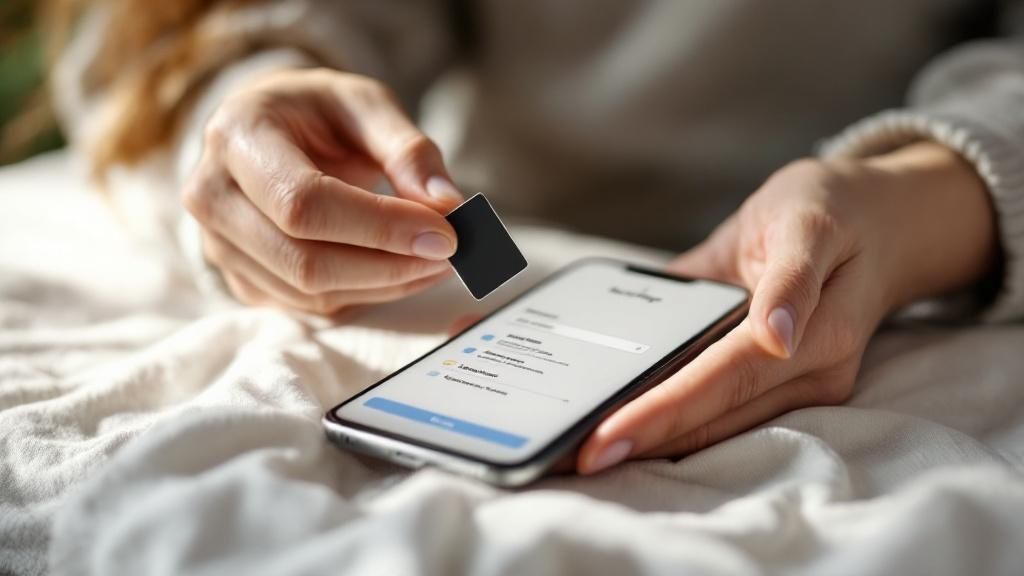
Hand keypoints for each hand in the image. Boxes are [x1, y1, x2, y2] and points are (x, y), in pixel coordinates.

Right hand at [182, 68, 464, 314]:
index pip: (304, 203)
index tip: (443, 234)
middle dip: (388, 265)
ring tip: (433, 261)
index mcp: (237, 136)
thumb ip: (407, 149)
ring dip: (383, 286)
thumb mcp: (365, 104)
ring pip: (308, 292)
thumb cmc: (316, 112)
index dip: (378, 227)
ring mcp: (217, 245)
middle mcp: (211, 195)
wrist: (267, 128)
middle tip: (448, 254)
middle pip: (304, 260)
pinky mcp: (240, 278)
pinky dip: (363, 294)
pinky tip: (399, 270)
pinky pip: (307, 306)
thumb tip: (445, 204)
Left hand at [577, 142, 996, 473]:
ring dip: (658, 443)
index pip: (723, 381)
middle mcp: (814, 375)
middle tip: (579, 460)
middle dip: (646, 441)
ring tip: (592, 453)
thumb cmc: (833, 211)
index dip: (663, 413)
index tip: (606, 438)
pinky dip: (678, 423)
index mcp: (819, 333)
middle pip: (717, 418)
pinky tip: (630, 427)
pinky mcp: (787, 390)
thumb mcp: (808, 221)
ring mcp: (803, 389)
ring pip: (721, 428)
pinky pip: (726, 413)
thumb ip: (791, 278)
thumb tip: (773, 335)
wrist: (883, 223)